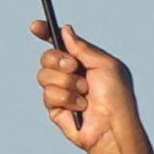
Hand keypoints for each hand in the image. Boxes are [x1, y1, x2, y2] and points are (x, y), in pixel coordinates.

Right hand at [35, 22, 139, 153]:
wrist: (113, 126)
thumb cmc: (117, 97)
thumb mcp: (106, 64)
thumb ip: (83, 47)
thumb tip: (66, 30)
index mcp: (84, 61)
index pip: (60, 43)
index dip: (46, 33)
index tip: (36, 27)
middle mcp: (71, 74)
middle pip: (47, 57)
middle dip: (59, 61)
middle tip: (74, 68)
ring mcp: (62, 91)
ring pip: (44, 75)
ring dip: (67, 83)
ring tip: (84, 94)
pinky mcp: (55, 108)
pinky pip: (49, 94)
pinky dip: (66, 99)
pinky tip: (80, 108)